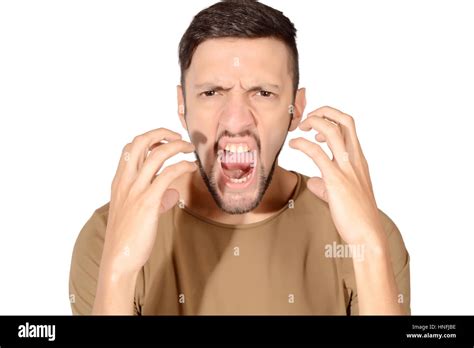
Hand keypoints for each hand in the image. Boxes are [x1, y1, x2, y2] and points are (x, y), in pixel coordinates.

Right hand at [102, 128, 196, 275]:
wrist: (118, 258)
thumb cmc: (128, 237)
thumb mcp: (135, 212)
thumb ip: (154, 199)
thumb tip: (172, 194)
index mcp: (119, 182)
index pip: (130, 148)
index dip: (148, 138)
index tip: (164, 141)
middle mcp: (125, 182)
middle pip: (140, 142)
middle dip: (161, 133)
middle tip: (178, 137)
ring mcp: (136, 190)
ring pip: (157, 154)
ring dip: (177, 146)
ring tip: (189, 148)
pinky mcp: (149, 202)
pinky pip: (168, 175)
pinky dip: (183, 166)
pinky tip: (191, 167)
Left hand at [289, 106, 383, 246]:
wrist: (367, 235)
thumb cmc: (357, 217)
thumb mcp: (341, 196)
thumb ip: (326, 186)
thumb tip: (313, 182)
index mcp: (359, 160)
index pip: (350, 127)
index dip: (332, 118)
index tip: (316, 127)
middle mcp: (355, 160)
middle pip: (344, 121)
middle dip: (324, 112)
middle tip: (307, 120)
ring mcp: (347, 168)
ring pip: (332, 131)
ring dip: (313, 122)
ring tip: (299, 128)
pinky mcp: (335, 180)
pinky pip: (317, 153)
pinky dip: (302, 144)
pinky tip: (294, 144)